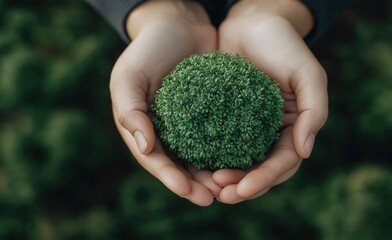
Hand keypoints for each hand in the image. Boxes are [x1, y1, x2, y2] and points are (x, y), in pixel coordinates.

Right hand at [110, 0, 219, 205]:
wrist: (178, 24)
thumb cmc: (147, 49)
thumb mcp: (128, 76)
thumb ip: (130, 111)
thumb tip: (145, 148)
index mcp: (143, 128)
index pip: (155, 160)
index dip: (170, 178)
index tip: (189, 191)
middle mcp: (166, 131)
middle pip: (180, 165)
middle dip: (196, 184)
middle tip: (214, 197)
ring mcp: (189, 124)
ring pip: (202, 156)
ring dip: (214, 174)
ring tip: (232, 186)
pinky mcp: (211, 113)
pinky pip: (220, 135)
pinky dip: (229, 149)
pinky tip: (245, 159)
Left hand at [213, 0, 327, 203]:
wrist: (252, 22)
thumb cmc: (284, 45)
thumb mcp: (307, 73)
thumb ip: (315, 111)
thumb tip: (306, 152)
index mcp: (294, 127)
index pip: (283, 163)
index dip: (265, 179)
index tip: (243, 188)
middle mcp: (271, 132)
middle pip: (260, 169)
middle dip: (243, 186)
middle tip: (221, 194)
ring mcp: (247, 127)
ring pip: (238, 161)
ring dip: (226, 177)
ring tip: (208, 184)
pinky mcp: (225, 117)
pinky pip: (217, 141)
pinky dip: (210, 155)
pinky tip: (195, 163)